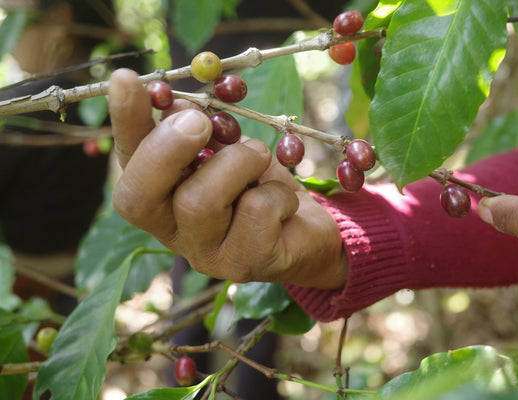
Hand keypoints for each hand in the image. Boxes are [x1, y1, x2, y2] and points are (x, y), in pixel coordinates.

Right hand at [108, 68, 346, 288]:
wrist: (308, 231)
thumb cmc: (259, 184)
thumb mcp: (229, 150)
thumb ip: (201, 132)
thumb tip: (178, 107)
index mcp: (161, 197)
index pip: (129, 162)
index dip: (125, 122)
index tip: (128, 79)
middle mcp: (172, 231)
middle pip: (140, 197)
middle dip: (168, 148)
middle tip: (202, 122)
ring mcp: (205, 254)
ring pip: (199, 201)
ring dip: (238, 162)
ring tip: (258, 158)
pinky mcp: (244, 265)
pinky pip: (255, 211)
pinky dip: (277, 191)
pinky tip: (284, 202)